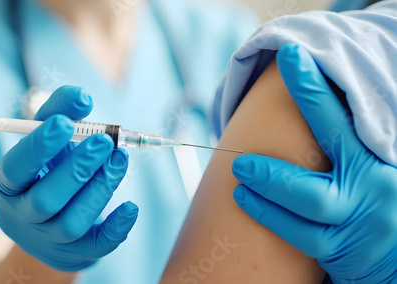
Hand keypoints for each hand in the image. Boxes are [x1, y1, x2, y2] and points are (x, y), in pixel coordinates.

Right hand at [0, 85, 137, 270]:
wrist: (45, 222)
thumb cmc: (46, 169)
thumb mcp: (46, 138)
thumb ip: (60, 110)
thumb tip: (84, 98)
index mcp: (9, 182)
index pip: (16, 168)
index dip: (38, 147)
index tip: (64, 123)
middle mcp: (23, 214)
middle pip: (46, 199)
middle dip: (78, 168)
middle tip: (105, 141)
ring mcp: (49, 238)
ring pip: (72, 222)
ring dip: (100, 189)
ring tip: (120, 160)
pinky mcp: (76, 253)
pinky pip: (97, 247)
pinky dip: (116, 227)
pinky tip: (131, 206)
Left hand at [231, 44, 396, 282]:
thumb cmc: (380, 197)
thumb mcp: (372, 166)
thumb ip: (346, 145)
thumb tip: (306, 103)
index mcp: (377, 162)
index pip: (338, 120)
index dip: (312, 88)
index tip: (290, 56)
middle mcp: (372, 193)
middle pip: (316, 179)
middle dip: (273, 174)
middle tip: (239, 162)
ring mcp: (360, 228)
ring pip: (307, 210)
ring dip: (266, 197)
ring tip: (239, 183)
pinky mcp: (347, 255)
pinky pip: (303, 238)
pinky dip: (272, 220)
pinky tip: (248, 205)